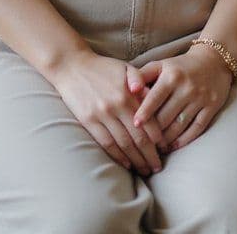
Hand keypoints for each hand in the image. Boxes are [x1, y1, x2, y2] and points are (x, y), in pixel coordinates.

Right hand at [48, 49, 163, 175]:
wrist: (72, 67)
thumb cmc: (103, 67)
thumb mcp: (125, 67)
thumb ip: (140, 78)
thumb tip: (149, 92)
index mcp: (127, 94)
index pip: (147, 121)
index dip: (157, 137)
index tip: (164, 148)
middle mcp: (115, 107)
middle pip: (136, 137)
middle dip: (148, 155)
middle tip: (157, 167)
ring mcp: (100, 116)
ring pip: (122, 144)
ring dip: (135, 160)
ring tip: (144, 170)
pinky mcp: (88, 122)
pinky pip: (105, 144)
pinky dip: (117, 156)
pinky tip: (126, 164)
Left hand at [133, 43, 234, 151]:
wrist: (214, 60)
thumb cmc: (180, 66)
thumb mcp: (161, 65)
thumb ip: (142, 75)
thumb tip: (129, 89)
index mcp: (172, 75)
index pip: (155, 98)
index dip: (144, 112)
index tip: (135, 125)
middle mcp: (186, 87)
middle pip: (165, 116)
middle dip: (153, 132)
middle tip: (142, 143)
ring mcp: (200, 98)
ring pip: (179, 125)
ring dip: (166, 139)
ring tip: (155, 148)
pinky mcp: (212, 107)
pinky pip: (196, 128)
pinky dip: (184, 140)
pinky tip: (173, 146)